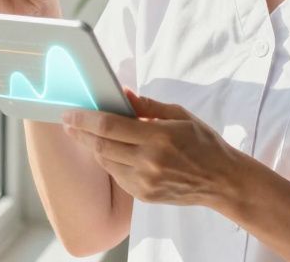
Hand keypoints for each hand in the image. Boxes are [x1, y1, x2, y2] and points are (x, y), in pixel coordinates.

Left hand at [61, 90, 252, 206]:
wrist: (222, 181)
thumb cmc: (204, 143)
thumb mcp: (180, 115)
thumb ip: (148, 106)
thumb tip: (122, 93)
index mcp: (158, 137)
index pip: (109, 126)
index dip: (85, 119)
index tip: (69, 113)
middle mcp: (149, 161)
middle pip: (101, 145)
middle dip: (80, 133)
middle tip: (67, 123)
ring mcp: (145, 181)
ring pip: (105, 162)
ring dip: (92, 147)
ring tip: (83, 135)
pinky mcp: (145, 195)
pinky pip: (117, 176)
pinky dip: (109, 162)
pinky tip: (107, 151)